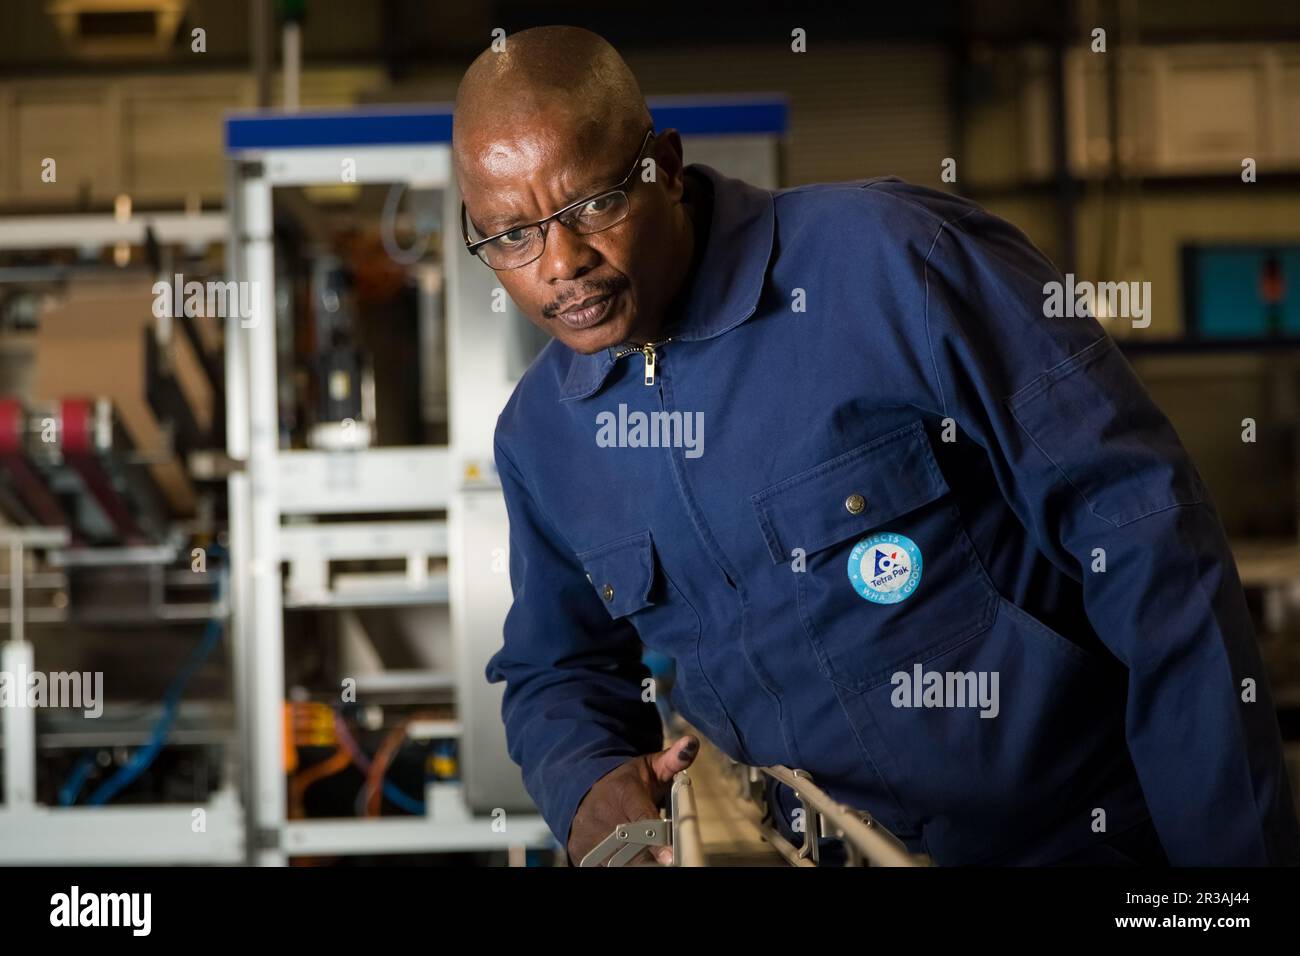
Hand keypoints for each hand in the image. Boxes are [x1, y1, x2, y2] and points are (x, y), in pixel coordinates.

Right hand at [567, 735, 699, 865]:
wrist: (585, 789)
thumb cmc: (626, 782)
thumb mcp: (650, 767)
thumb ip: (673, 760)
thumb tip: (692, 743)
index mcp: (623, 792)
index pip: (642, 818)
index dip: (656, 839)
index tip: (669, 855)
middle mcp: (602, 814)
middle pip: (630, 846)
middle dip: (649, 857)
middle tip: (667, 861)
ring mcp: (588, 835)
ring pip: (615, 861)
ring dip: (636, 864)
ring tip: (652, 862)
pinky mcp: (580, 851)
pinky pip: (601, 866)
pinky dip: (618, 866)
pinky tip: (632, 862)